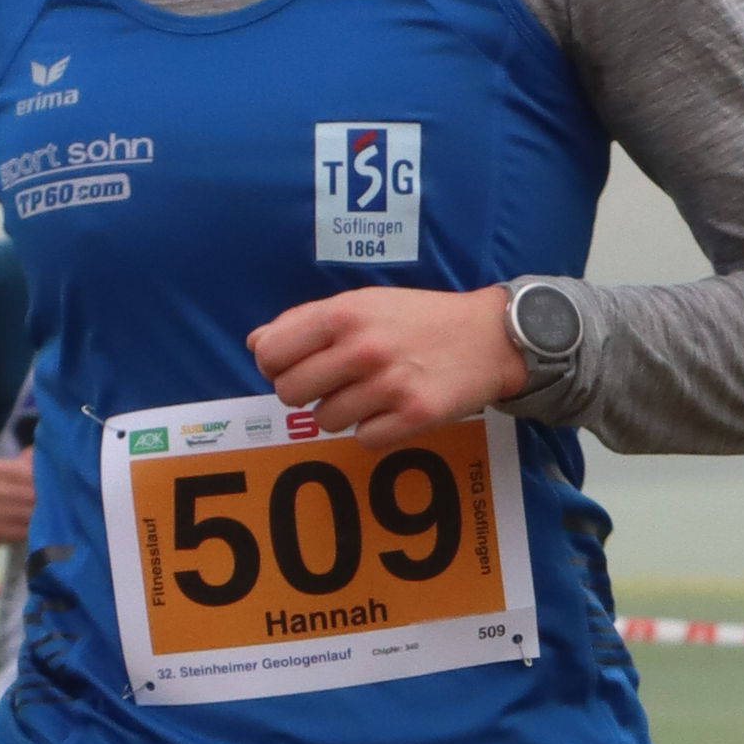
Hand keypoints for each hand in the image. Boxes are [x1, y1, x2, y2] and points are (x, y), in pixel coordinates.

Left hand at [248, 282, 524, 431]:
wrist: (487, 337)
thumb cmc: (417, 319)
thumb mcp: (362, 303)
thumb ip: (306, 322)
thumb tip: (256, 344)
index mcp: (344, 314)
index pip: (271, 353)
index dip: (273, 366)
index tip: (292, 367)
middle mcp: (363, 349)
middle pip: (290, 393)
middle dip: (304, 393)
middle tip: (330, 384)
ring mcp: (388, 386)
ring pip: (325, 420)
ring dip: (339, 412)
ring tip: (368, 393)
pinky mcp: (413, 416)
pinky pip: (363, 439)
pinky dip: (371, 430)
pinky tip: (390, 409)